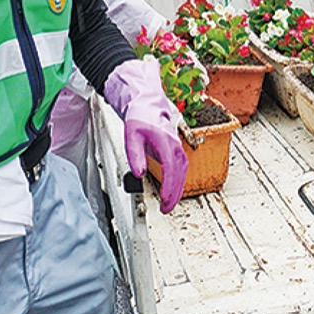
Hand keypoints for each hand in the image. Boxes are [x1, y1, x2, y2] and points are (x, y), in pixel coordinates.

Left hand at [104, 58, 188, 212]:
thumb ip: (135, 155)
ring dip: (177, 189)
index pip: (170, 167)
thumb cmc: (139, 118)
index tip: (164, 199)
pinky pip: (181, 168)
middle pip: (180, 172)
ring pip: (183, 171)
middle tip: (166, 208)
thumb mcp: (131, 136)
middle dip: (174, 193)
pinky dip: (178, 181)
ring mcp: (177, 147)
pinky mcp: (176, 149)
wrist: (147, 105)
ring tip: (168, 204)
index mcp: (164, 140)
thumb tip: (139, 173)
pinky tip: (172, 190)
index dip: (169, 185)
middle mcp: (174, 144)